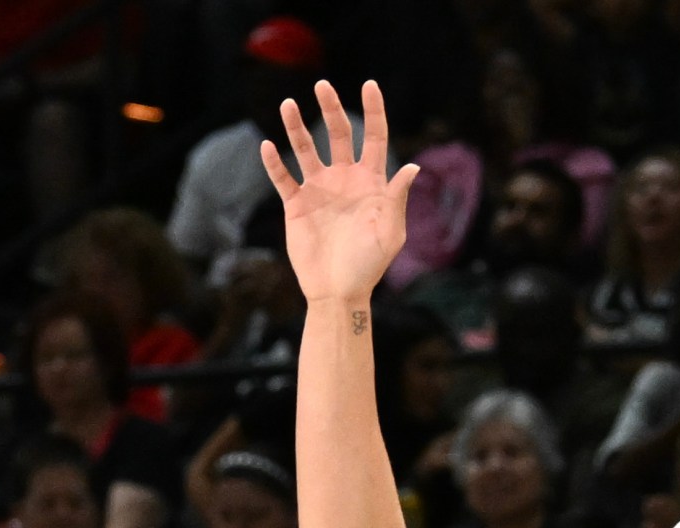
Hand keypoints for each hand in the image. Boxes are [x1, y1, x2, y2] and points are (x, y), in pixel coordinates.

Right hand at [261, 80, 419, 307]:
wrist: (338, 291)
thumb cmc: (369, 265)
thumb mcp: (390, 232)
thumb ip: (397, 198)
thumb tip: (412, 165)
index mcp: (370, 181)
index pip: (374, 137)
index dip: (373, 110)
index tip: (369, 85)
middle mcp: (344, 179)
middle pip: (337, 134)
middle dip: (331, 108)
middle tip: (322, 85)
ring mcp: (318, 190)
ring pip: (305, 149)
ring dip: (296, 127)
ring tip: (288, 103)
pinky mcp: (296, 205)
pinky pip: (283, 178)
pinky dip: (274, 163)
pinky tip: (267, 146)